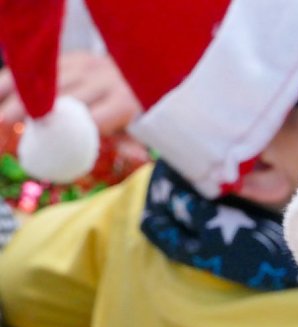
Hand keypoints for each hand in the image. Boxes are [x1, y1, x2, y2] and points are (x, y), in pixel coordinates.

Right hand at [0, 51, 140, 135]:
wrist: (141, 71)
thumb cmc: (134, 111)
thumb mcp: (139, 129)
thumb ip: (131, 143)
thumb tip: (137, 157)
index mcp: (122, 101)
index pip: (90, 118)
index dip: (63, 128)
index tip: (39, 139)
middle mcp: (103, 79)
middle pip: (62, 95)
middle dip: (31, 107)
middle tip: (5, 120)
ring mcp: (86, 65)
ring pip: (46, 78)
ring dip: (18, 91)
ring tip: (0, 110)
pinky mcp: (72, 56)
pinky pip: (41, 66)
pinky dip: (19, 77)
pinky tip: (1, 91)